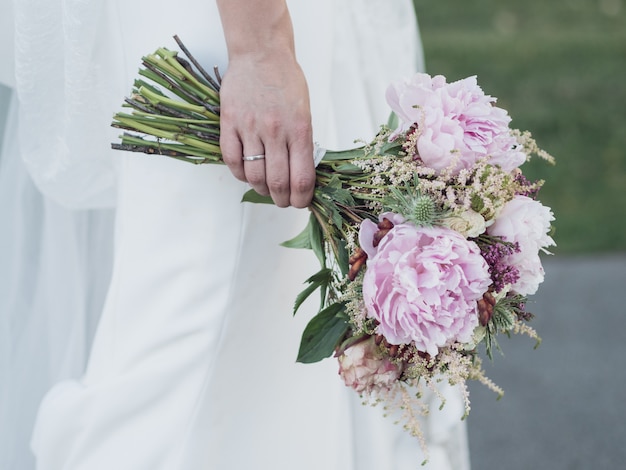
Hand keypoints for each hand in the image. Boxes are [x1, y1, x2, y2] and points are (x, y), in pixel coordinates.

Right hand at [219, 52, 314, 207]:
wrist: (260, 53)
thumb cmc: (286, 82)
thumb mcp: (305, 113)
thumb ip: (302, 144)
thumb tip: (300, 175)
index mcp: (300, 129)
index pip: (302, 179)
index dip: (302, 199)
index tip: (300, 202)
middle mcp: (275, 131)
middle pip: (277, 183)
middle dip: (281, 199)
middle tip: (282, 199)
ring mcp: (250, 128)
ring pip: (254, 176)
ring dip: (261, 189)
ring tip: (265, 187)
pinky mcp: (229, 123)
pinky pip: (232, 161)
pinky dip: (240, 174)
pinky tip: (247, 173)